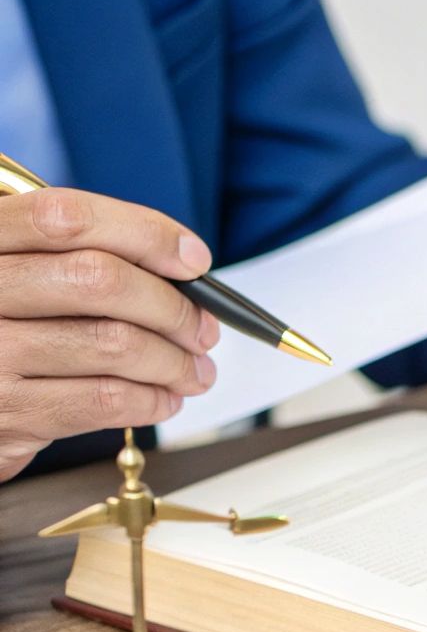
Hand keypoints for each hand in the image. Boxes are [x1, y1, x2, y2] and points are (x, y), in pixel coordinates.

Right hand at [0, 189, 219, 481]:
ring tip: (194, 371)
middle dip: (173, 308)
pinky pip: (105, 399)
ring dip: (175, 362)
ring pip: (114, 343)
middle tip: (203, 330)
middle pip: (100, 280)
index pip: (66, 218)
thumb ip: (79, 258)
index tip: (194, 260)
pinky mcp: (9, 413)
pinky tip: (163, 398)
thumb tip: (184, 268)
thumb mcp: (23, 275)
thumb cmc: (7, 329)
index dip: (144, 234)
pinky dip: (152, 400)